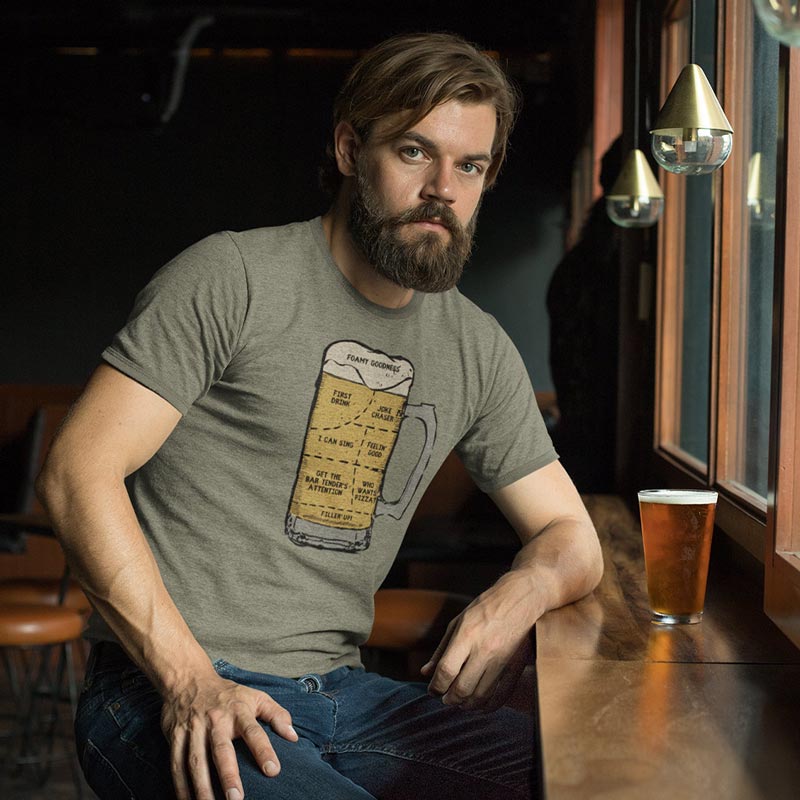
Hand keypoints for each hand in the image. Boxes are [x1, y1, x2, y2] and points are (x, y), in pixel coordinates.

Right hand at [160, 671, 298, 799]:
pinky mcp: (175, 736)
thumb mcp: (256, 696)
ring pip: (196, 761)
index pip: (253, 731)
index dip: (263, 750)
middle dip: (228, 775)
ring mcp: (193, 728)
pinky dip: (180, 786)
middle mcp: (215, 720)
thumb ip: (276, 715)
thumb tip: (293, 736)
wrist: (189, 678)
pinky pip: (176, 764)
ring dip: (202, 787)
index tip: (273, 771)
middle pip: (221, 750)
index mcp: (238, 710)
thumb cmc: (228, 694)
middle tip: (236, 799)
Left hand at [420, 578, 535, 712]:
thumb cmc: (485, 608)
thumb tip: (425, 673)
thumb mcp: (458, 621)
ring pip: (481, 696)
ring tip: (460, 702)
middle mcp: (484, 649)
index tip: (433, 689)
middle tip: (445, 699)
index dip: (436, 686)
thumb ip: (442, 649)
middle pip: (462, 688)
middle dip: (449, 699)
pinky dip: (489, 706)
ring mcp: (502, 659)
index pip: (446, 671)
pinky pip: (502, 695)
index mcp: (466, 635)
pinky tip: (480, 706)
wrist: (521, 598)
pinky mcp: (516, 666)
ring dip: (467, 705)